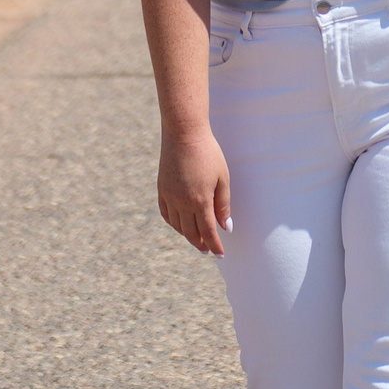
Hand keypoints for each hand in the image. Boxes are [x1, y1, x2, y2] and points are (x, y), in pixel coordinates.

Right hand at [157, 125, 231, 253]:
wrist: (183, 134)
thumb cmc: (208, 154)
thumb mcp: (222, 178)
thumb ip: (223, 205)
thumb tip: (226, 227)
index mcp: (199, 201)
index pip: (208, 231)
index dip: (215, 245)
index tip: (220, 254)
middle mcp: (181, 202)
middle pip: (190, 233)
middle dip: (201, 244)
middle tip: (209, 250)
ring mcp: (169, 196)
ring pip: (177, 226)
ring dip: (188, 235)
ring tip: (197, 239)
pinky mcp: (161, 189)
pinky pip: (166, 214)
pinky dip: (174, 223)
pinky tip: (181, 224)